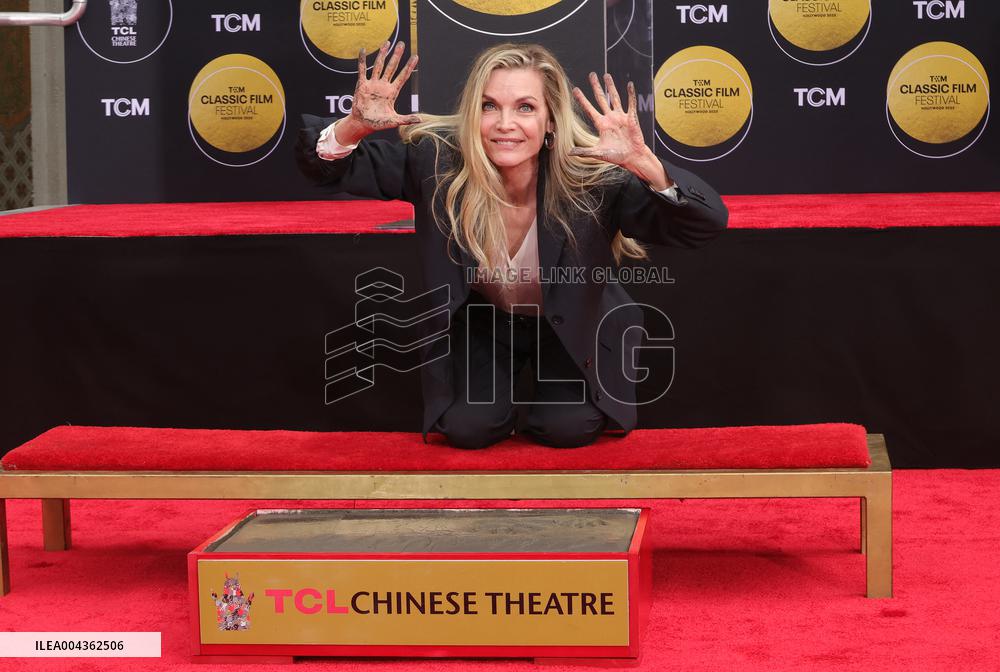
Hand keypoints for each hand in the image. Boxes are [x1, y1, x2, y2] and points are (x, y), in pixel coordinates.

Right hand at [337, 41, 420, 143]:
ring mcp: (373, 84)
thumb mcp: (394, 121)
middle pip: (392, 67)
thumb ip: (406, 119)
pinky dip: (362, 60)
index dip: (409, 67)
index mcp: (392, 92)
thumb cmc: (378, 123)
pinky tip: (363, 50)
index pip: (403, 76)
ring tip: (387, 43)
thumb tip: (420, 119)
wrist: (363, 124)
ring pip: (379, 65)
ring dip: (382, 54)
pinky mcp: (362, 85)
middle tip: (401, 44)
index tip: (415, 57)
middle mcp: (384, 86)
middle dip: (397, 55)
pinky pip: (362, 70)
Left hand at [570, 73, 670, 188]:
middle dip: (596, 87)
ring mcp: (620, 117)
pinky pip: (631, 104)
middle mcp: (610, 118)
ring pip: (614, 98)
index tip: (575, 90)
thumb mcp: (598, 153)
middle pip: (601, 99)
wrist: (632, 158)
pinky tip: (629, 85)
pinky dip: (630, 95)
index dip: (582, 100)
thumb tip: (568, 153)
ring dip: (610, 86)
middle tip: (591, 75)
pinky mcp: (631, 118)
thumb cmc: (616, 156)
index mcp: (601, 125)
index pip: (589, 109)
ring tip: (606, 75)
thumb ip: (584, 151)